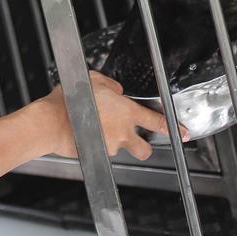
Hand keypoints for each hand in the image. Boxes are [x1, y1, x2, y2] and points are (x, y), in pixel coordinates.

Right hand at [37, 71, 186, 160]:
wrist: (51, 122)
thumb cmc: (70, 100)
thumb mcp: (93, 80)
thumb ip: (111, 86)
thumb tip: (117, 92)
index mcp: (126, 111)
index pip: (157, 122)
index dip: (174, 129)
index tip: (184, 133)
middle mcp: (122, 132)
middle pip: (145, 149)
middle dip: (144, 146)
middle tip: (137, 140)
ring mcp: (110, 146)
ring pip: (121, 149)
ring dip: (115, 143)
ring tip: (100, 132)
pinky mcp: (97, 155)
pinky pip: (103, 151)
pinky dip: (98, 144)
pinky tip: (86, 134)